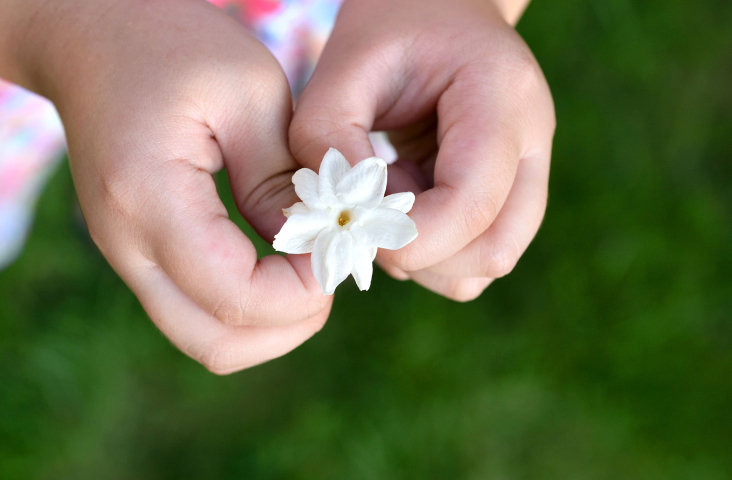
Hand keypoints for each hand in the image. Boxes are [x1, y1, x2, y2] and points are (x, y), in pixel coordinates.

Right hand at [6, 0, 330, 372]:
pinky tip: (282, 265)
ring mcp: (127, 256)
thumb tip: (315, 246)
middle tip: (330, 273)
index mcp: (150, 199)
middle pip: (216, 344)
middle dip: (290, 324)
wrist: (94, 36)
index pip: (236, 298)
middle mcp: (127, 244)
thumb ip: (281, 179)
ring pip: (206, 338)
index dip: (303, 292)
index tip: (340, 246)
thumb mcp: (251, 93)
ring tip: (311, 271)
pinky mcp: (141, 253)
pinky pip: (198, 310)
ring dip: (270, 324)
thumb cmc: (175, 46)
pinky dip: (248, 308)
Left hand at [289, 0, 554, 300]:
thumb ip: (327, 137)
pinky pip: (478, 251)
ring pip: (490, 260)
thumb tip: (342, 217)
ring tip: (387, 201)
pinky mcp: (510, 190)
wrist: (439, 4)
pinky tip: (403, 204)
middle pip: (494, 249)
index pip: (473, 203)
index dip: (410, 237)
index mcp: (502, 97)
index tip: (354, 227)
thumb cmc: (391, 23)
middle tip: (368, 219)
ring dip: (428, 257)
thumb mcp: (344, 63)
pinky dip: (435, 251)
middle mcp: (533, 141)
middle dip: (420, 256)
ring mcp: (529, 170)